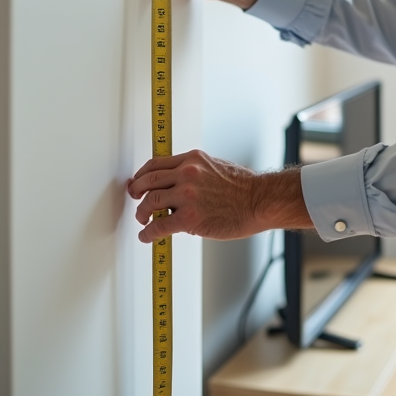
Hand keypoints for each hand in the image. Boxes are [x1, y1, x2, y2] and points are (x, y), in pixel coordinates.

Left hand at [128, 149, 311, 241]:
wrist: (259, 201)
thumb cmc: (244, 188)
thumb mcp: (216, 167)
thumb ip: (194, 172)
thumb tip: (176, 183)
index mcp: (193, 160)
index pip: (156, 164)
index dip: (142, 175)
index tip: (139, 182)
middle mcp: (187, 174)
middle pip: (148, 181)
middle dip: (136, 191)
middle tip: (135, 199)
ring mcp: (187, 196)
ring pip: (149, 202)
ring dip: (141, 213)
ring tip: (143, 220)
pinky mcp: (189, 218)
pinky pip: (158, 226)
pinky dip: (148, 232)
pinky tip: (147, 236)